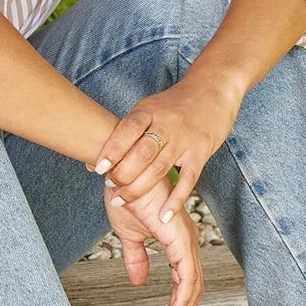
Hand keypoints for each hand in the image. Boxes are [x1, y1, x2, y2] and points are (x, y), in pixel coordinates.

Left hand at [91, 74, 243, 226]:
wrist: (213, 90)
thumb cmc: (174, 104)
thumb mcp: (147, 109)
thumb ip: (123, 134)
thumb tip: (92, 163)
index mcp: (149, 110)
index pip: (128, 129)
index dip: (112, 150)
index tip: (98, 168)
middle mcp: (167, 125)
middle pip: (142, 153)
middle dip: (123, 173)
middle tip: (111, 186)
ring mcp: (185, 140)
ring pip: (160, 169)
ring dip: (138, 188)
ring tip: (122, 200)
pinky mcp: (200, 153)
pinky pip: (187, 181)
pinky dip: (175, 200)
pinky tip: (162, 216)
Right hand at [105, 177, 201, 305]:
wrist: (120, 172)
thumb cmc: (124, 195)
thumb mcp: (129, 234)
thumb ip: (136, 257)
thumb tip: (138, 282)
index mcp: (177, 240)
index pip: (184, 280)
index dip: (176, 305)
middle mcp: (186, 241)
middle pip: (193, 289)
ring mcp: (185, 241)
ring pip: (193, 288)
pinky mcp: (179, 240)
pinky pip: (186, 278)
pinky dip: (180, 301)